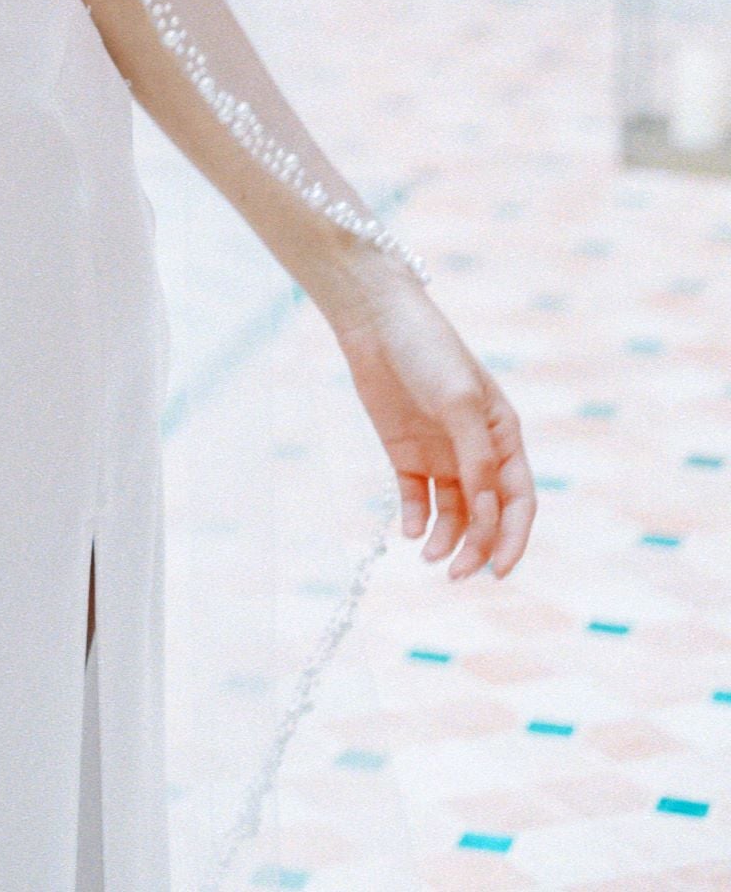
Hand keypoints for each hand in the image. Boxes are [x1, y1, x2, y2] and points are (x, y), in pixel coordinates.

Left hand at [328, 255, 533, 581]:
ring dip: (447, 539)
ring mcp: (441, 454)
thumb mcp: (460, 402)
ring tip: (430, 557)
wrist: (375, 321)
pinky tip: (409, 531)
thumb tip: (487, 514)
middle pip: (487, 514)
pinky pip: (417, 498)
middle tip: (456, 573)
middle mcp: (476, 451)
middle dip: (477, 547)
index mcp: (503, 436)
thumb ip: (476, 459)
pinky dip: (417, 520)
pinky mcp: (406, 454)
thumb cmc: (428, 351)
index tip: (500, 572)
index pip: (518, 501)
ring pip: (453, 513)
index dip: (514, 539)